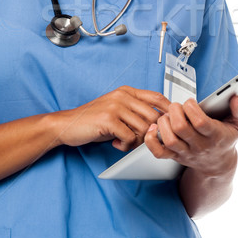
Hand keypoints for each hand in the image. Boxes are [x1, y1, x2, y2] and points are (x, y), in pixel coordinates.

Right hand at [55, 86, 170, 150]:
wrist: (67, 125)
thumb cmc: (94, 120)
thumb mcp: (117, 110)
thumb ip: (135, 112)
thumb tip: (159, 123)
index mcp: (127, 91)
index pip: (157, 97)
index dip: (168, 110)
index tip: (170, 123)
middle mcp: (123, 96)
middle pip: (153, 116)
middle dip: (151, 133)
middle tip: (140, 140)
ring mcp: (116, 106)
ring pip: (144, 128)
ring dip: (137, 141)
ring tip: (125, 142)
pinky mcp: (109, 120)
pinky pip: (130, 137)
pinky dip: (126, 145)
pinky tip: (116, 143)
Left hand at [144, 95, 237, 175]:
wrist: (218, 164)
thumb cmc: (226, 140)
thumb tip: (235, 99)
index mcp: (214, 135)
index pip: (200, 122)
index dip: (192, 108)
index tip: (191, 101)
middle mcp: (199, 145)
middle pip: (180, 128)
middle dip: (175, 111)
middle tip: (178, 106)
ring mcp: (185, 152)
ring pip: (169, 139)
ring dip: (163, 123)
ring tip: (168, 115)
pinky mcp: (174, 156)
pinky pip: (158, 152)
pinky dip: (151, 140)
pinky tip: (153, 128)